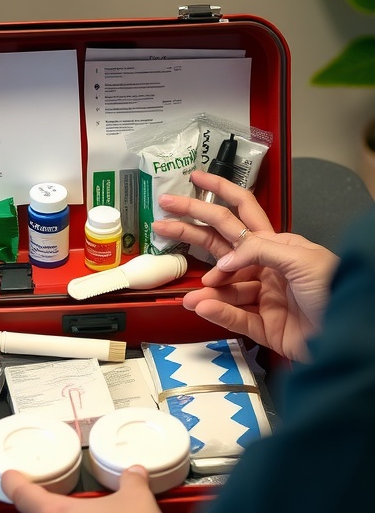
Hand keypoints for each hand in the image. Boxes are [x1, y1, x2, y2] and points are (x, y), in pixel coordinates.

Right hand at [152, 170, 338, 361]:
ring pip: (224, 287)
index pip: (242, 211)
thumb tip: (222, 262)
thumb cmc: (336, 289)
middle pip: (221, 244)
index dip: (218, 192)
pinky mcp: (264, 326)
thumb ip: (259, 251)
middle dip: (190, 230)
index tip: (193, 179)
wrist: (350, 333)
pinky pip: (235, 316)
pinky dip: (218, 312)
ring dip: (206, 290)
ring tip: (191, 295)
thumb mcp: (302, 259)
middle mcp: (267, 267)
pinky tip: (203, 307)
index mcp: (278, 244)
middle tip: (161, 222)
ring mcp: (264, 296)